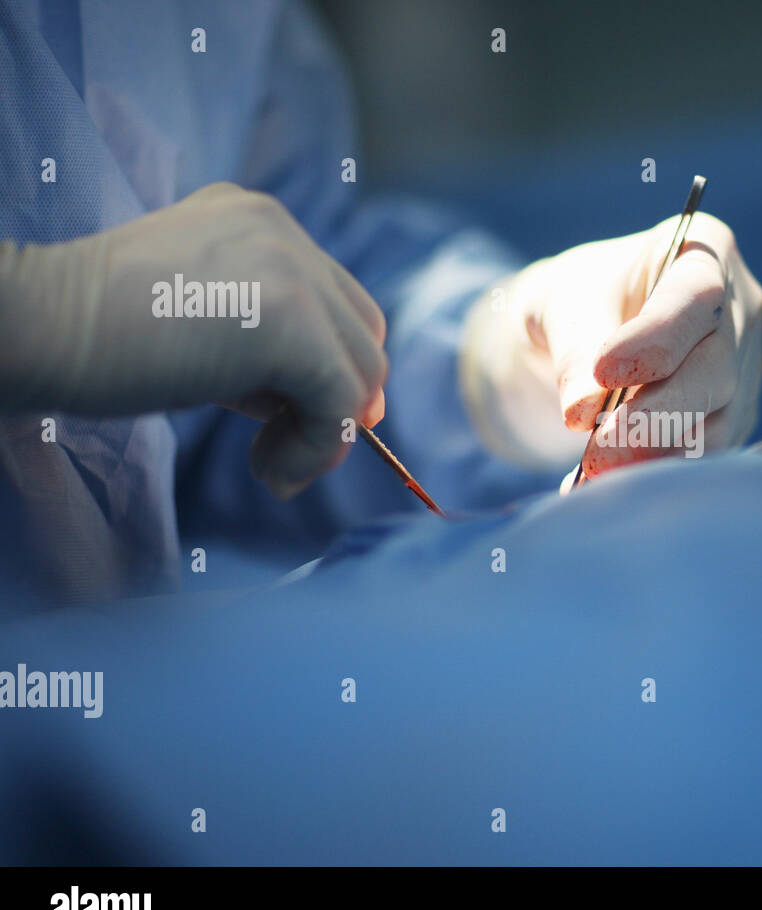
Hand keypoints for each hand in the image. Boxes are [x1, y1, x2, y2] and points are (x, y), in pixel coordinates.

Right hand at [0, 182, 387, 498]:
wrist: (34, 325)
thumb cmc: (95, 338)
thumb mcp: (198, 325)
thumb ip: (265, 346)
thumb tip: (349, 409)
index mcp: (257, 220)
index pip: (334, 301)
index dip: (329, 367)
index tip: (287, 420)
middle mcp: (283, 230)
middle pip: (361, 331)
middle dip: (333, 397)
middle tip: (275, 444)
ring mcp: (292, 268)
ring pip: (362, 370)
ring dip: (324, 431)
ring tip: (267, 463)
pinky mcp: (291, 321)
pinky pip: (342, 404)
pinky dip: (319, 450)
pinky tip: (269, 472)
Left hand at [460, 213, 761, 476]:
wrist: (593, 331)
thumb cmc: (580, 299)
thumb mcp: (562, 304)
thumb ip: (573, 348)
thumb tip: (582, 412)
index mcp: (702, 251)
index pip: (696, 297)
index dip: (658, 339)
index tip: (606, 372)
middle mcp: (740, 308)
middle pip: (717, 368)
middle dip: (657, 414)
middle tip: (599, 451)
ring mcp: (746, 365)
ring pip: (719, 420)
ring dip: (657, 453)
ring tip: (596, 474)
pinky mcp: (736, 414)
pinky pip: (709, 451)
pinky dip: (661, 470)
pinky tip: (611, 482)